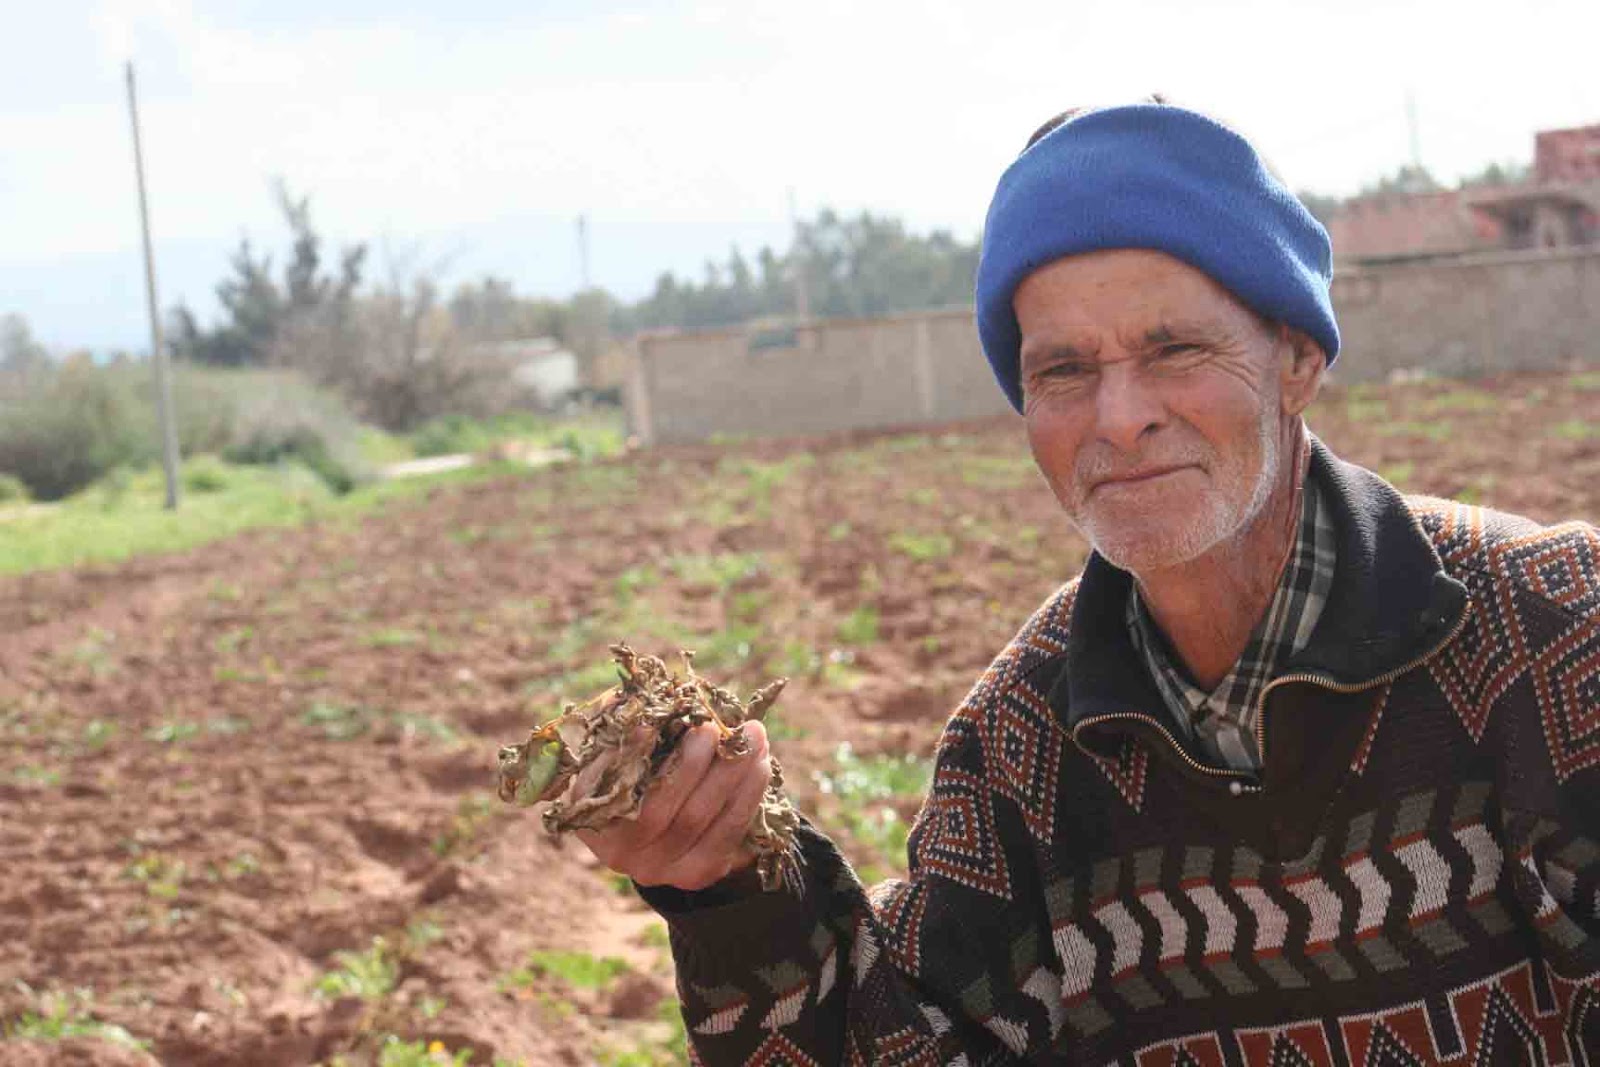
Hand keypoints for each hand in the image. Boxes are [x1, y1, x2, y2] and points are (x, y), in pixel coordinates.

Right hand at [576, 720, 771, 890]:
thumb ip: (629, 721)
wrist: (661, 827)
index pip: (608, 785)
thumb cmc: (638, 765)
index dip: (631, 756)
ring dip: (731, 774)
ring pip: (698, 819)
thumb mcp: (623, 744)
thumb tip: (654, 696)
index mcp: (589, 812)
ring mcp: (657, 868)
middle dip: (693, 763)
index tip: (652, 723)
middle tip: (716, 727)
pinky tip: (760, 764)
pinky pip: (726, 835)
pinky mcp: (695, 873)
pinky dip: (747, 796)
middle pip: (659, 808)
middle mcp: (617, 850)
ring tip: (752, 735)